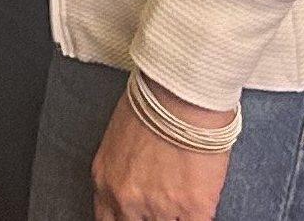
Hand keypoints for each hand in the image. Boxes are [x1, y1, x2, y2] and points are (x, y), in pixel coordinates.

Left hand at [91, 78, 232, 220]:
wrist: (181, 95)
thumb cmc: (152, 103)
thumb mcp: (119, 141)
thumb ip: (123, 171)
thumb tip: (136, 184)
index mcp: (105, 180)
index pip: (106, 220)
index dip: (124, 219)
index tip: (134, 215)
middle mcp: (127, 200)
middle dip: (146, 218)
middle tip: (160, 206)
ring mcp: (159, 208)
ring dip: (172, 216)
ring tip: (180, 200)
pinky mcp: (192, 209)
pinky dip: (196, 217)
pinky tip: (198, 207)